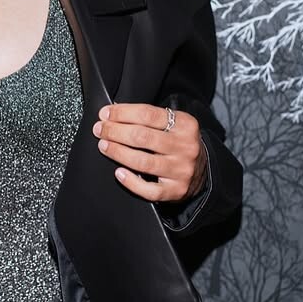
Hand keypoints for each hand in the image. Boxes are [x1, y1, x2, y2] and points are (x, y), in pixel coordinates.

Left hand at [91, 103, 205, 202]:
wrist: (202, 171)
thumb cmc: (178, 143)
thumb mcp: (173, 124)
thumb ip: (148, 118)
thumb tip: (113, 111)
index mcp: (185, 125)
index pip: (148, 114)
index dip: (122, 113)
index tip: (105, 114)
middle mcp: (185, 147)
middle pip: (142, 137)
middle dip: (115, 132)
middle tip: (100, 130)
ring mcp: (181, 170)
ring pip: (143, 162)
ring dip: (118, 152)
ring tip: (104, 146)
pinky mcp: (176, 190)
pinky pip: (149, 190)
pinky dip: (131, 182)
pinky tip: (119, 173)